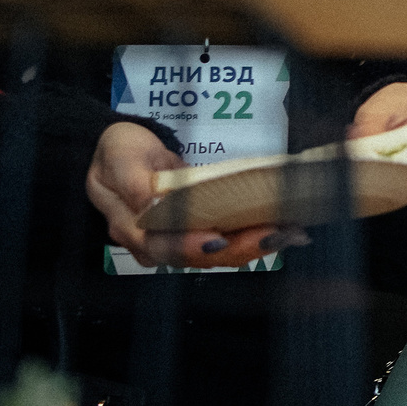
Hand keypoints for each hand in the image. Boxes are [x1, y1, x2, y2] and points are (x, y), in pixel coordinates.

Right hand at [85, 121, 294, 269]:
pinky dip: (253, 235)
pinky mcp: (198, 229)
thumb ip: (134, 184)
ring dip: (253, 244)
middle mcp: (157, 242)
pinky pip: (226, 239)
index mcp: (133, 228)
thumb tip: (154, 204)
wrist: (120, 150)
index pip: (164, 246)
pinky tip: (281, 228)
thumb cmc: (118, 154)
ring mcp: (179, 238)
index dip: (192, 245)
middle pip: (199, 255)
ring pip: (217, 252)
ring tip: (288, 233)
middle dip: (239, 248)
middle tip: (274, 235)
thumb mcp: (119, 160)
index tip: (220, 239)